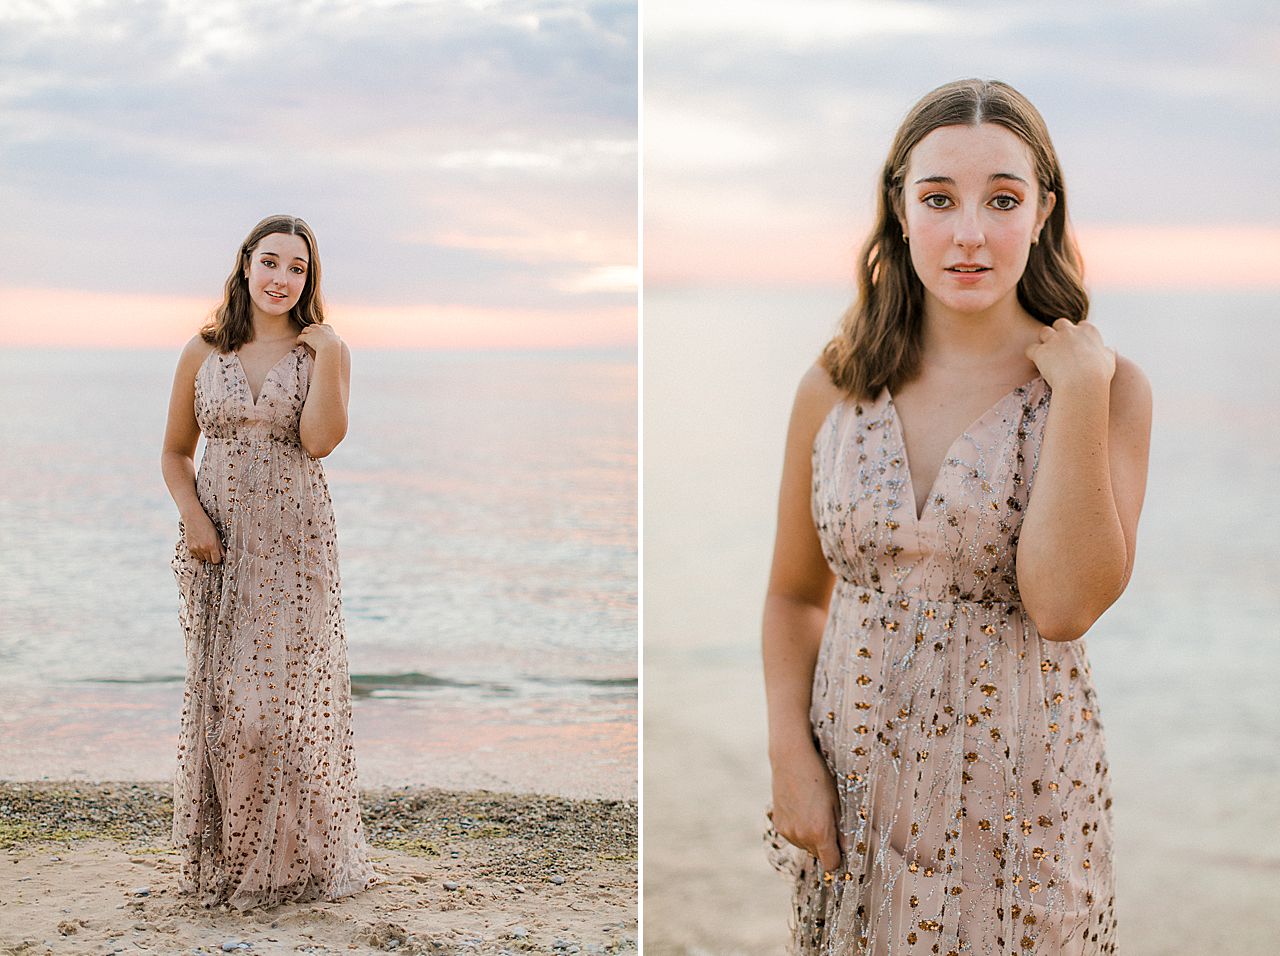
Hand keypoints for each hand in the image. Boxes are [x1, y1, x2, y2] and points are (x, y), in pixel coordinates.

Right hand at [182, 510, 223, 564]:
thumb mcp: (217, 535)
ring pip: (203, 559)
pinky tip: (200, 546)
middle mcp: (203, 548)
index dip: (218, 559)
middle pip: (210, 561)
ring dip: (205, 555)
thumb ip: (220, 547)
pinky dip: (198, 554)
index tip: (219, 556)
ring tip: (205, 546)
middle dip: (212, 557)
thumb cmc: (207, 525)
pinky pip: (196, 556)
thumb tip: (224, 555)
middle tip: (213, 550)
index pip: (216, 560)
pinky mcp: (190, 548)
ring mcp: (196, 549)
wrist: (193, 518)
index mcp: (212, 545)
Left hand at [296, 323, 341, 358]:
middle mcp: (320, 328)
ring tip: (302, 339)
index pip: (322, 326)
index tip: (317, 334)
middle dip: (310, 330)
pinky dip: (299, 340)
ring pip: (305, 330)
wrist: (332, 349)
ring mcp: (313, 332)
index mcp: (328, 328)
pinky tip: (299, 343)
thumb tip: (337, 337)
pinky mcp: (307, 337)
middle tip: (308, 336)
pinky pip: (301, 337)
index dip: (318, 330)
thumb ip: (336, 338)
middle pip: (313, 326)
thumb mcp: (338, 341)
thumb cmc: (337, 348)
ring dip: (304, 334)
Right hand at [769, 742, 841, 873]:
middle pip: (818, 855)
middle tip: (829, 822)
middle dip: (825, 846)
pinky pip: (793, 836)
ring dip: (811, 838)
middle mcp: (801, 836)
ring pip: (805, 846)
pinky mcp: (778, 824)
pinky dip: (799, 830)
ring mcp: (787, 831)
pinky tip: (801, 810)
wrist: (791, 759)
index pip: (832, 864)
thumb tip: (850, 849)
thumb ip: (843, 831)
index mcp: (819, 832)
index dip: (839, 857)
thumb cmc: (819, 777)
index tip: (842, 846)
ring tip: (813, 812)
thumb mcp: (837, 803)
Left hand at [1025, 318, 1115, 392]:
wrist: (1082, 384)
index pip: (1081, 325)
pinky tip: (1036, 363)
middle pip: (1060, 324)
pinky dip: (1033, 355)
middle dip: (1059, 333)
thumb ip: (1108, 352)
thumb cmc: (1098, 375)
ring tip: (1047, 355)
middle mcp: (1070, 331)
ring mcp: (1054, 340)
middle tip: (1059, 349)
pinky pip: (1031, 348)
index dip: (1078, 335)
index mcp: (1088, 331)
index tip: (1077, 346)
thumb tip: (1110, 348)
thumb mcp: (1109, 361)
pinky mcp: (1040, 351)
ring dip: (1044, 342)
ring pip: (1044, 332)